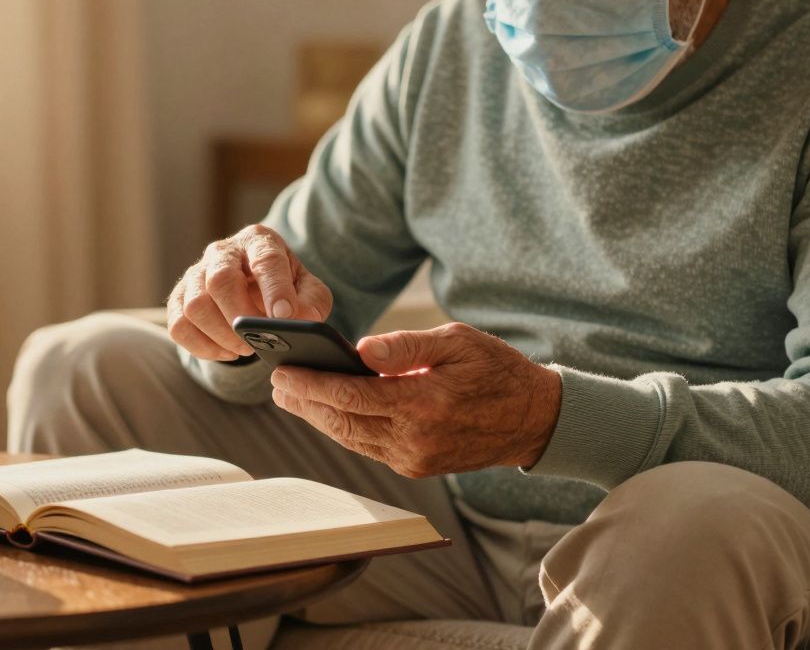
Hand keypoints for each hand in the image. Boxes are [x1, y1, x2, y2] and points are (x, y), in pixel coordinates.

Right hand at [167, 224, 332, 360]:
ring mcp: (196, 274)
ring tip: (246, 348)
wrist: (255, 289)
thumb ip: (311, 302)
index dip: (275, 289)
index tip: (284, 317)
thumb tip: (298, 320)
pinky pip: (178, 326)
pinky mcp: (179, 299)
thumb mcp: (308, 290)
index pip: (266, 260)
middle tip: (260, 340)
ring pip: (195, 306)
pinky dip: (202, 346)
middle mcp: (223, 252)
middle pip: (221, 280)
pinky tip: (226, 352)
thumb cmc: (284, 288)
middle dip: (241, 317)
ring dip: (222, 335)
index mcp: (259, 241)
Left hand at [270, 323, 561, 476]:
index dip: (310, 384)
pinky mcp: (416, 466)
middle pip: (341, 421)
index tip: (281, 370)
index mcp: (422, 404)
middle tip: (276, 383)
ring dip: (317, 417)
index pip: (349, 395)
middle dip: (304, 402)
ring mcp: (413, 458)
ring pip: (350, 438)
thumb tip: (359, 349)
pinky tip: (327, 411)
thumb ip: (406, 346)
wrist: (534, 419)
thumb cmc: (496, 369)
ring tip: (291, 396)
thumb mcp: (457, 342)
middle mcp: (413, 439)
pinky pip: (367, 447)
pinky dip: (343, 428)